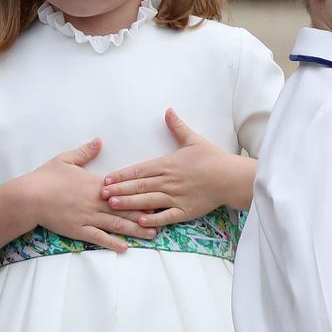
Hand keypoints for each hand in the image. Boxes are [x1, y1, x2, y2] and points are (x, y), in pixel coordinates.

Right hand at [23, 138, 156, 253]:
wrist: (29, 196)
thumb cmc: (46, 177)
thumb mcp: (66, 159)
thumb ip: (85, 152)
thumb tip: (99, 141)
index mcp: (96, 185)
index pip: (124, 190)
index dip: (142, 194)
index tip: (158, 195)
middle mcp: (96, 202)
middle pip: (125, 209)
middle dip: (146, 215)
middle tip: (165, 218)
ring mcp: (88, 217)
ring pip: (116, 225)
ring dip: (135, 230)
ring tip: (152, 235)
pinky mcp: (79, 230)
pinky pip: (99, 238)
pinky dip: (112, 243)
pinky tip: (125, 248)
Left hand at [101, 109, 254, 226]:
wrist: (231, 177)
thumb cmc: (213, 158)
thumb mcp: (193, 140)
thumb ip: (177, 127)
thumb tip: (168, 110)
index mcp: (167, 164)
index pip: (139, 170)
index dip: (121, 175)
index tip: (106, 178)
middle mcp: (168, 181)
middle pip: (139, 186)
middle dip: (118, 189)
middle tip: (100, 194)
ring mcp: (176, 197)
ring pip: (148, 201)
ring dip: (129, 203)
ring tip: (113, 205)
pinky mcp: (185, 211)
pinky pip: (166, 216)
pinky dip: (153, 219)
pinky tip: (140, 221)